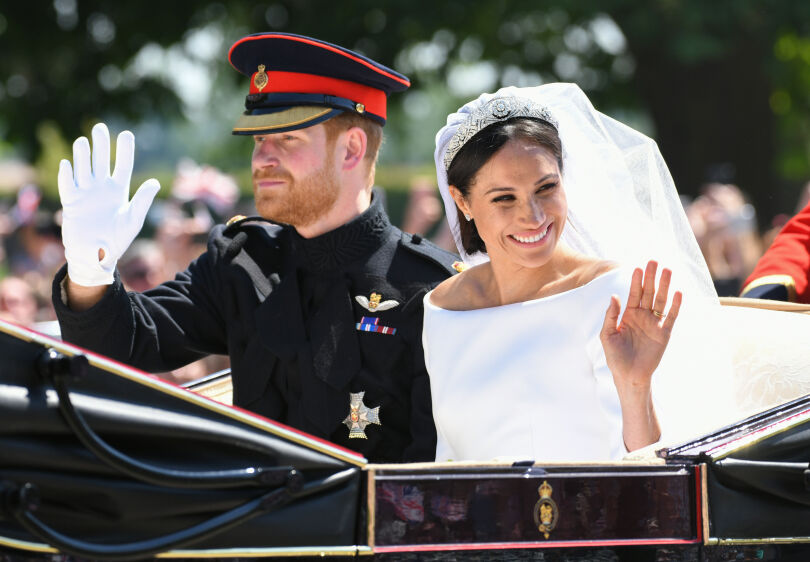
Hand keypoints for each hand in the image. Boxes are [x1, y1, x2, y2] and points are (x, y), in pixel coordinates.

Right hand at [59, 123, 159, 285]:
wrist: (97, 257)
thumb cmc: (117, 239)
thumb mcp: (133, 220)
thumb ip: (142, 201)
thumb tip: (155, 182)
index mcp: (118, 190)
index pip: (122, 166)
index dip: (124, 150)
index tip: (126, 134)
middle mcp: (101, 188)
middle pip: (100, 161)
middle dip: (100, 145)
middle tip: (99, 127)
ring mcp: (85, 194)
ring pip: (83, 169)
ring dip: (82, 156)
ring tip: (83, 142)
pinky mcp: (71, 203)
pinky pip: (67, 186)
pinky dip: (67, 175)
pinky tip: (67, 164)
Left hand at [600, 261, 681, 392]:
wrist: (629, 376)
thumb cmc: (615, 357)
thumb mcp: (607, 334)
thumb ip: (611, 315)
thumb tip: (614, 295)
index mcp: (628, 315)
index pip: (634, 293)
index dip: (636, 281)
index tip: (638, 267)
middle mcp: (643, 316)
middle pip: (648, 293)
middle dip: (651, 277)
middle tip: (654, 261)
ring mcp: (654, 324)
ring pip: (660, 301)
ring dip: (664, 286)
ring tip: (667, 270)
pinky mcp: (664, 334)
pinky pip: (671, 317)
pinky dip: (675, 305)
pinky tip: (678, 293)